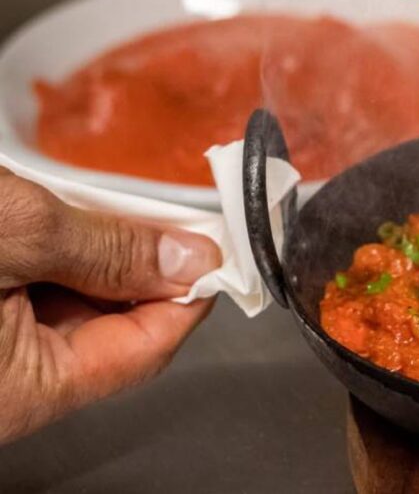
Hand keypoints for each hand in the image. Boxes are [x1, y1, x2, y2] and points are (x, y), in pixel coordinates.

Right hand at [0, 168, 220, 444]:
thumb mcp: (19, 234)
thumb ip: (110, 250)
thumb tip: (189, 260)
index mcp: (23, 391)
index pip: (143, 350)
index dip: (189, 295)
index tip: (219, 251)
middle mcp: (7, 389)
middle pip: (109, 329)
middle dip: (141, 266)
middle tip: (167, 215)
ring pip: (71, 310)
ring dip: (96, 256)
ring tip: (106, 205)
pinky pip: (33, 298)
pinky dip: (57, 259)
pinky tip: (63, 216)